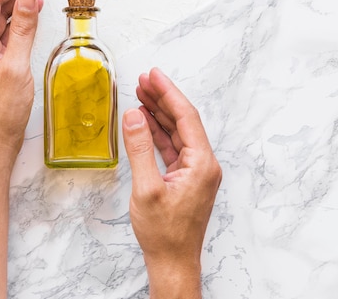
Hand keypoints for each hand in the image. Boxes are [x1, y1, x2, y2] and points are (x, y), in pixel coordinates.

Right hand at [122, 67, 221, 297]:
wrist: (173, 261)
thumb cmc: (163, 233)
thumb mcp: (146, 189)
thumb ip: (140, 148)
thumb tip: (133, 116)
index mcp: (202, 164)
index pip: (186, 117)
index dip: (169, 93)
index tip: (154, 75)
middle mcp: (204, 164)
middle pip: (183, 121)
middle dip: (163, 98)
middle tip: (144, 80)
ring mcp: (196, 171)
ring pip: (178, 132)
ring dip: (160, 113)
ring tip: (141, 94)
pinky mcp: (186, 177)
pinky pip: (173, 147)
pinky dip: (159, 132)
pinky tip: (146, 121)